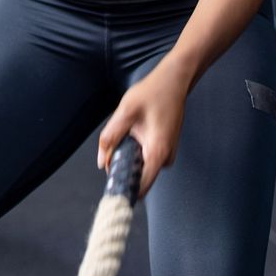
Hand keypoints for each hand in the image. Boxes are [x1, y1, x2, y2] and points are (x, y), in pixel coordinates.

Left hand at [96, 65, 189, 199]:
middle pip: (139, 177)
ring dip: (129, 157)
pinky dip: (136, 151)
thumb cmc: (151, 94)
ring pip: (142, 167)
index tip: (111, 193)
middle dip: (123, 169)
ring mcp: (168, 154)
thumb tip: (102, 163)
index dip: (125, 191)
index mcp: (157, 153)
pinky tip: (136, 132)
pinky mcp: (166, 149)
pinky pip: (147, 159)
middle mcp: (166, 158)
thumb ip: (110, 138)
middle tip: (114, 151)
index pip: (141, 186)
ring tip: (129, 133)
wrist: (173, 81)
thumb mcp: (125, 112)